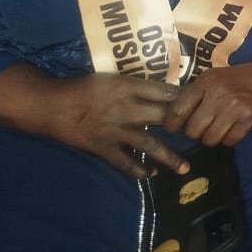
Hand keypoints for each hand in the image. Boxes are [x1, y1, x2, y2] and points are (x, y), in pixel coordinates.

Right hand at [0, 65, 186, 179]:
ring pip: (149, 144)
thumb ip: (135, 85)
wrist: (49, 105)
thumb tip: (165, 91)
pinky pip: (124, 162)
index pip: (165, 91)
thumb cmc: (82, 88)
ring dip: (169, 157)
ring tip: (185, 168)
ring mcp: (114, 130)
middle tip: (201, 133)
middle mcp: (125, 108)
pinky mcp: (102, 147)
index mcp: (127, 86)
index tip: (201, 103)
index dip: (185, 98)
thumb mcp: (111, 78)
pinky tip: (151, 174)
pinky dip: (138, 169)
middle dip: (184, 125)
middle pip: (163, 116)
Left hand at [163, 52, 251, 147]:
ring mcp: (234, 108)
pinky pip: (230, 141)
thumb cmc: (241, 78)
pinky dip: (231, 138)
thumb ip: (197, 94)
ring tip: (221, 126)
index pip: (178, 111)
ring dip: (214, 137)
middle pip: (193, 130)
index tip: (173, 128)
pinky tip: (235, 127)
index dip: (172, 124)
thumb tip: (173, 115)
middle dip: (197, 132)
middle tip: (204, 126)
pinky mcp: (248, 119)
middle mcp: (218, 94)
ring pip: (210, 139)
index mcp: (207, 81)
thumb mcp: (216, 77)